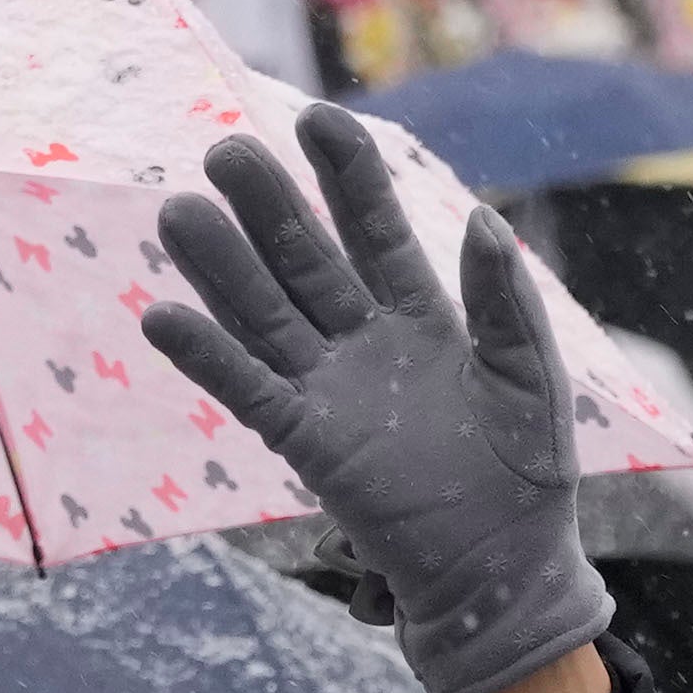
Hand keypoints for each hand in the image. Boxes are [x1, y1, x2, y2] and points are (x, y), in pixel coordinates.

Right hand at [143, 105, 612, 692]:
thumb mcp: (529, 377)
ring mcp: (329, 390)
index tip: (314, 119)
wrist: (502, 573)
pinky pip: (248, 391)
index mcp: (424, 317)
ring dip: (221, 267)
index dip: (346, 176)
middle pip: (306, 260)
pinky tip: (163, 317)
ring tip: (178, 212)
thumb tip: (483, 220)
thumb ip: (504, 301)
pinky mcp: (305, 443)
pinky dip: (206, 358)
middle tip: (224, 151)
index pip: (376, 230)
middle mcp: (365, 343)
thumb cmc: (529, 480)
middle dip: (268, 206)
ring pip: (264, 314)